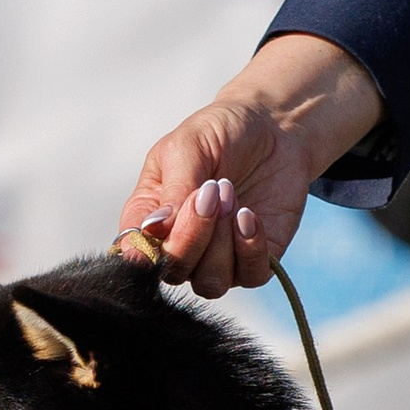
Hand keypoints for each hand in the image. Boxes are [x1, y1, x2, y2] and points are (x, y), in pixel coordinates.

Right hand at [116, 35, 384, 297]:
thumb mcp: (188, 146)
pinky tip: (250, 215)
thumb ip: (173, 188)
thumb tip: (153, 228)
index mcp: (150, 218)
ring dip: (223, 242)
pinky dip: (250, 249)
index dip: (147, 250)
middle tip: (213, 188)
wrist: (273, 127)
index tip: (168, 216)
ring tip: (231, 194)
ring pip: (210, 282)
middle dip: (194, 233)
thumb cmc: (220, 133)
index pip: (136, 255)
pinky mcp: (255, 259)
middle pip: (174, 271)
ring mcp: (218, 257)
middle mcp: (180, 245)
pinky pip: (250, 276)